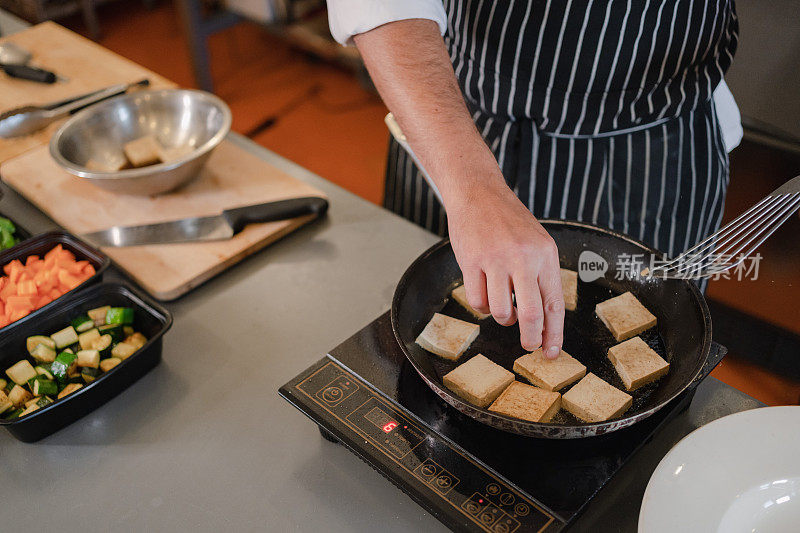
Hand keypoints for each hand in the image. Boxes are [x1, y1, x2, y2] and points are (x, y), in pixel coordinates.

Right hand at [447, 180, 563, 357]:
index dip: (554, 333)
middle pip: (531, 313)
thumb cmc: (508, 221)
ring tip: (502, 306)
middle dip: (530, 337)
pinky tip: (484, 291)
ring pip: (500, 311)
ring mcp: (496, 259)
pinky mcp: (472, 261)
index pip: (554, 303)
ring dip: (502, 318)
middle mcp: (523, 257)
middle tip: (528, 346)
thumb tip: (544, 318)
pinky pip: (478, 301)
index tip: (552, 352)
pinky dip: (481, 305)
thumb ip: (541, 275)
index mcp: (545, 255)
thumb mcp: (537, 243)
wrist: (479, 193)